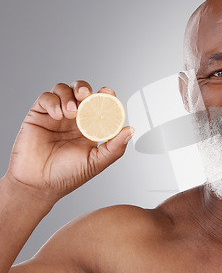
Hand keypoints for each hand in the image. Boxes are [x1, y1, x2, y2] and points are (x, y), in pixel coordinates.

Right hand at [5, 81, 133, 202]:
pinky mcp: (39, 115)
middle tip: (86, 95)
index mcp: (90, 127)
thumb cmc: (67, 175)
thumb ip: (115, 147)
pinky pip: (46, 98)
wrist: (39, 184)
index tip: (108, 93)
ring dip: (69, 95)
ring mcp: (56, 115)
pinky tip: (57, 115)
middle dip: (84, 88)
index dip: (105, 95)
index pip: (100, 104)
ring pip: (63, 90)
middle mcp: (74, 118)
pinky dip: (53, 102)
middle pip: (81, 91)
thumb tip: (131, 130)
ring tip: (71, 112)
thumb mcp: (96, 162)